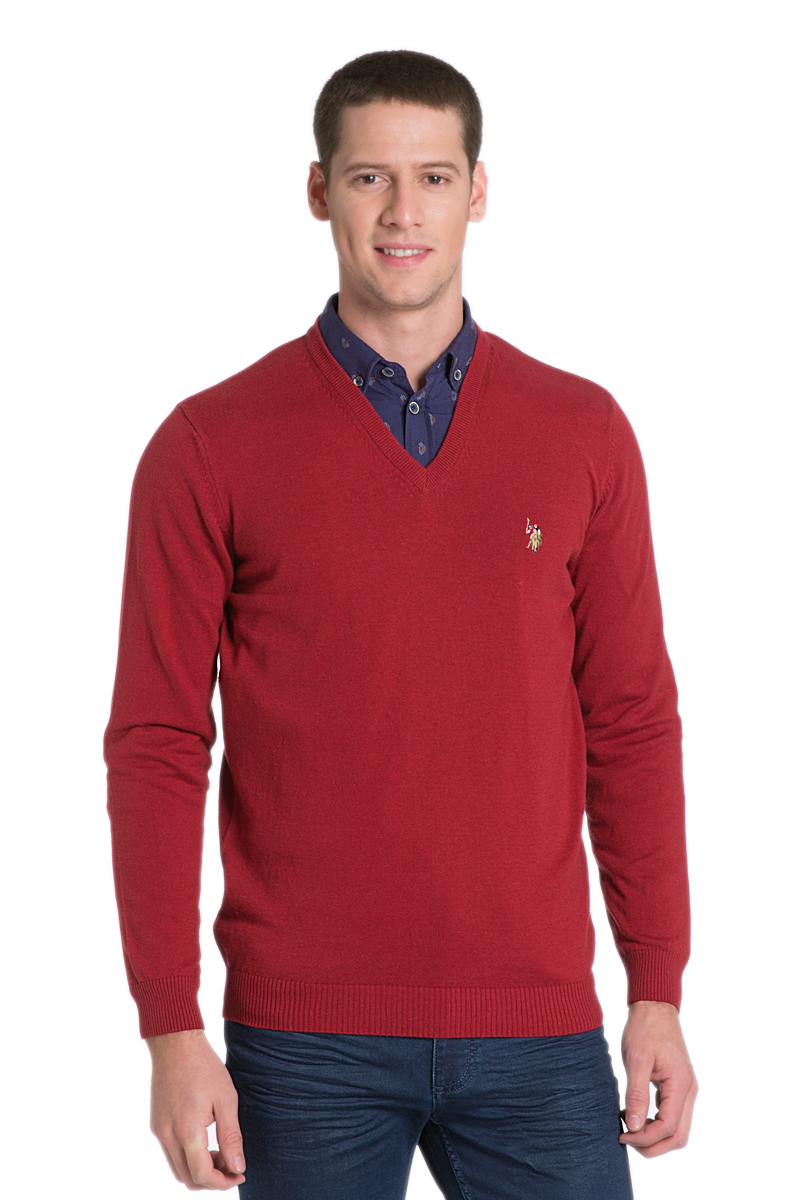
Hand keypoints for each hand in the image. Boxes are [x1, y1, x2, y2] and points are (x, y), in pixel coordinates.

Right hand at [146, 1028, 245, 1189]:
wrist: (176, 1043)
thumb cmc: (204, 1066)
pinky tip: (205, 1140)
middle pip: (188, 1178)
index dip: (223, 1182)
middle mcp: (168, 1135)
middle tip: (232, 1164)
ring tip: (220, 1152)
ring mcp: (159, 1130)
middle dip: (212, 1179)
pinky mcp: (156, 1123)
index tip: (240, 1174)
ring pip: (177, 1169)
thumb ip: (231, 1137)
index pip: (202, 1175)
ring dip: (199, 1170)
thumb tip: (238, 1167)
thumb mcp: (226, 1099)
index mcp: (187, 1131)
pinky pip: (170, 1153)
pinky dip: (188, 1157)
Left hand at [619, 1000, 697, 1157]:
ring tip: (628, 1127)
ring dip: (654, 1136)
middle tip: (626, 1138)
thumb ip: (636, 1094)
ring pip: (677, 1129)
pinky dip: (655, 1123)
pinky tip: (634, 1114)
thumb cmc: (645, 1029)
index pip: (668, 1128)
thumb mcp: (636, 1060)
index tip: (622, 1134)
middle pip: (678, 1136)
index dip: (645, 1138)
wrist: (654, 1007)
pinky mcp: (678, 1086)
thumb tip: (633, 1126)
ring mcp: (685, 1089)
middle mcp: (688, 1091)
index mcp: (681, 1085)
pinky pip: (672, 1115)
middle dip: (652, 1145)